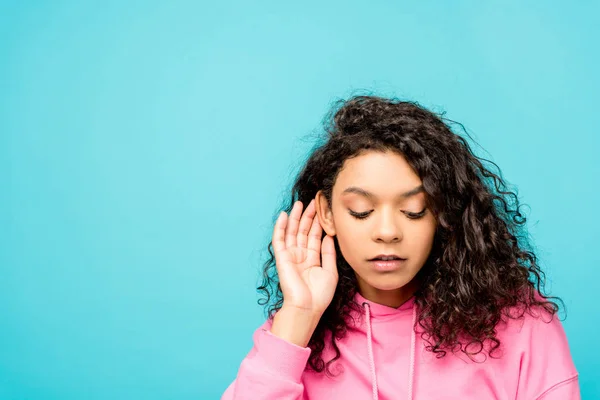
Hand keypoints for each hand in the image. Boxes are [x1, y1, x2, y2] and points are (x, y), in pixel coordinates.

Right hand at [272, 199, 337, 315]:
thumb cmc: (319, 295)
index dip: (319, 223)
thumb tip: (330, 235)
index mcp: (312, 259)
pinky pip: (279, 239)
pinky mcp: (282, 257)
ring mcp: (291, 256)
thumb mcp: (330, 271)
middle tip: (314, 201)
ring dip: (295, 217)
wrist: (307, 308)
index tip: (324, 209)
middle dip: (308, 216)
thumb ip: (329, 252)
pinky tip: (283, 215)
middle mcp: (301, 255)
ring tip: (300, 203)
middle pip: (304, 231)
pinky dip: (280, 227)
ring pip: (292, 232)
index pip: (315, 236)